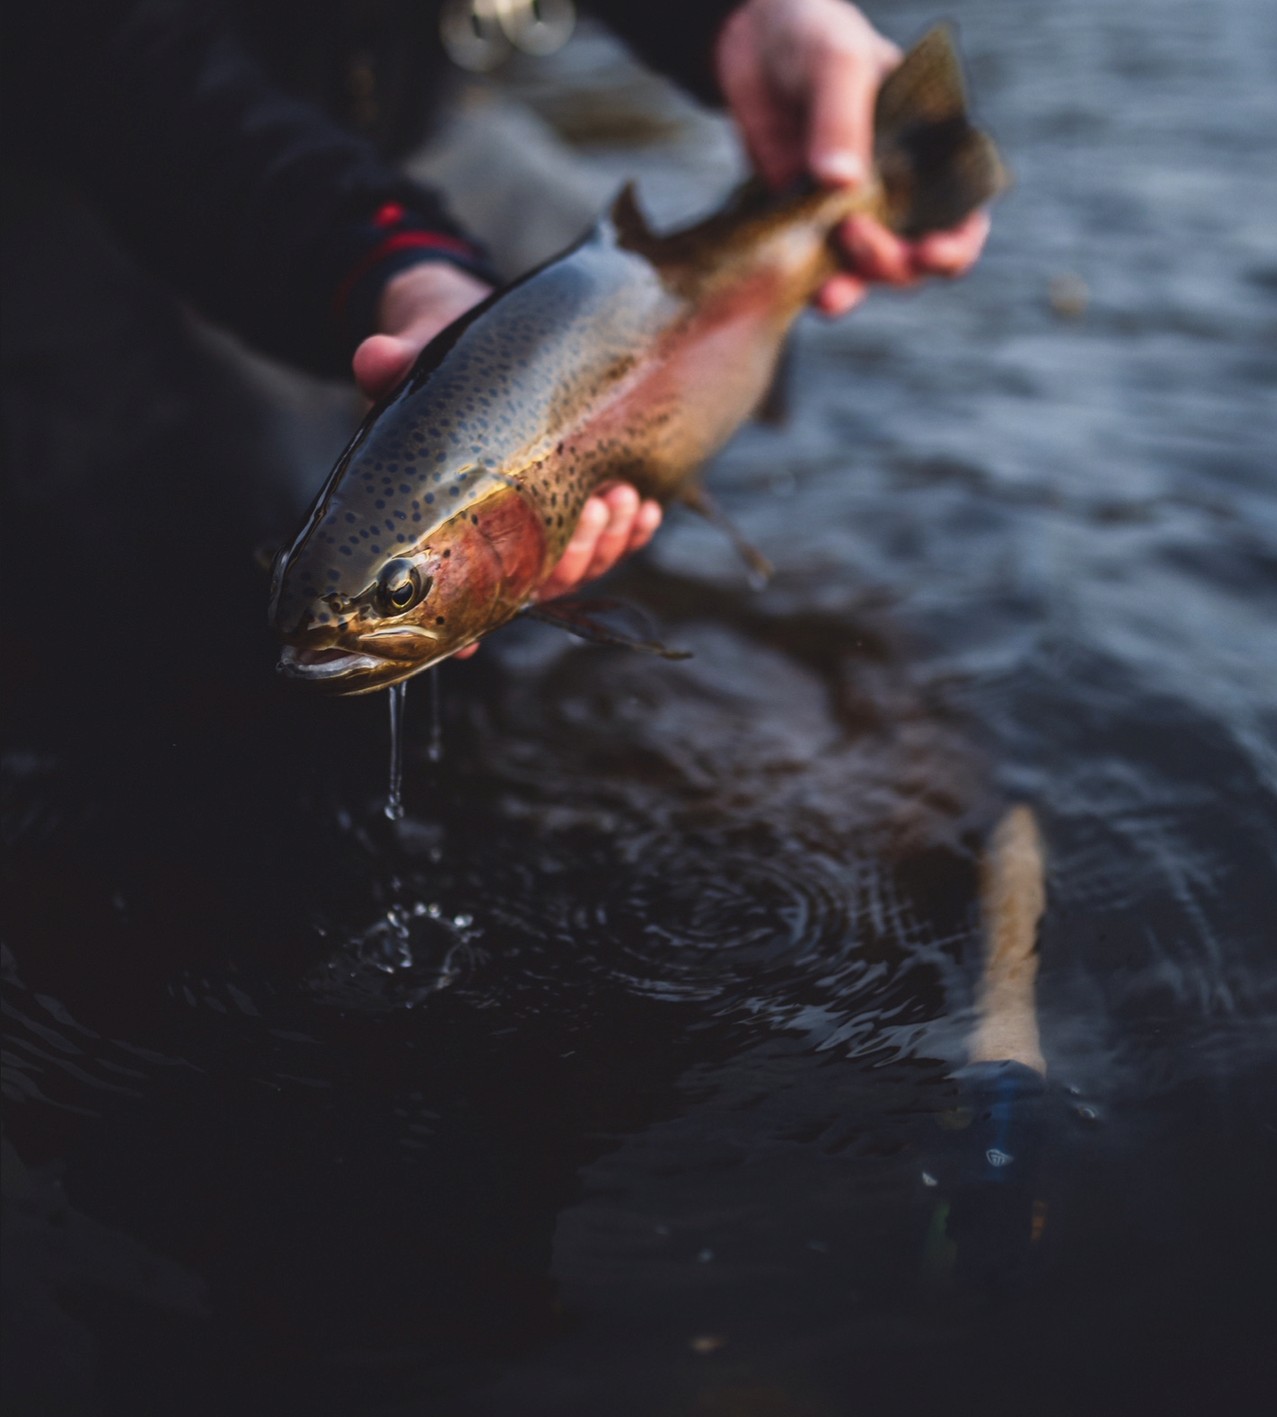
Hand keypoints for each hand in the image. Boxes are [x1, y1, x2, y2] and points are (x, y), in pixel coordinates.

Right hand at [351, 263, 662, 658]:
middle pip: (535, 583)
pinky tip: (647, 509)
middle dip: (571, 557)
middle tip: (594, 508)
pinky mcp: (586, 501)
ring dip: (606, 545)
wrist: (487, 332)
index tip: (477, 644)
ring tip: (622, 500)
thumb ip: (394, 364)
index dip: (463, 627)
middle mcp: (496, 534)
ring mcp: (545, 524)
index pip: (453, 592)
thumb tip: (373, 359)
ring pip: (579, 569)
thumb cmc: (445, 356)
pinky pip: (614, 541)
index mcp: (447, 519)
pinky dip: (634, 533)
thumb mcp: (419, 354)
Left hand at [715, 0, 989, 314]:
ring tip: (830, 288)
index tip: (930, 250)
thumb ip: (842, 116)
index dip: (957, 243)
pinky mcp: (810, 227)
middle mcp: (899, 191)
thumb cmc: (815, 39)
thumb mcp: (836, 61)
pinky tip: (808, 295)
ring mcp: (854, 213)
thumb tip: (842, 181)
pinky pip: (820, 271)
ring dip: (857, 286)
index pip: (964, 211)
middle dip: (896, 265)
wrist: (755, 45)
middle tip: (855, 235)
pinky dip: (817, 288)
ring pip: (870, 273)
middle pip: (917, 256)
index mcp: (930, 149)